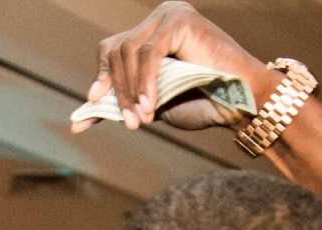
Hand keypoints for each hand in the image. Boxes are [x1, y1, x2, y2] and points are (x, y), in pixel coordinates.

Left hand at [83, 3, 266, 134]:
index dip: (101, 75)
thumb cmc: (202, 103)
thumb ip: (122, 102)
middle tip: (130, 123)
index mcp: (151, 33)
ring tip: (143, 118)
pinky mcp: (180, 20)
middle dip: (119, 90)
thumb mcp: (152, 104)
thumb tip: (80, 117)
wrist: (241, 103)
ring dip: (132, 89)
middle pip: (118, 51)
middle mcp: (159, 18)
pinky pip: (150, 52)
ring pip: (130, 51)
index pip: (112, 49)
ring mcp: (170, 14)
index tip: (92, 103)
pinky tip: (151, 105)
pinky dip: (146, 81)